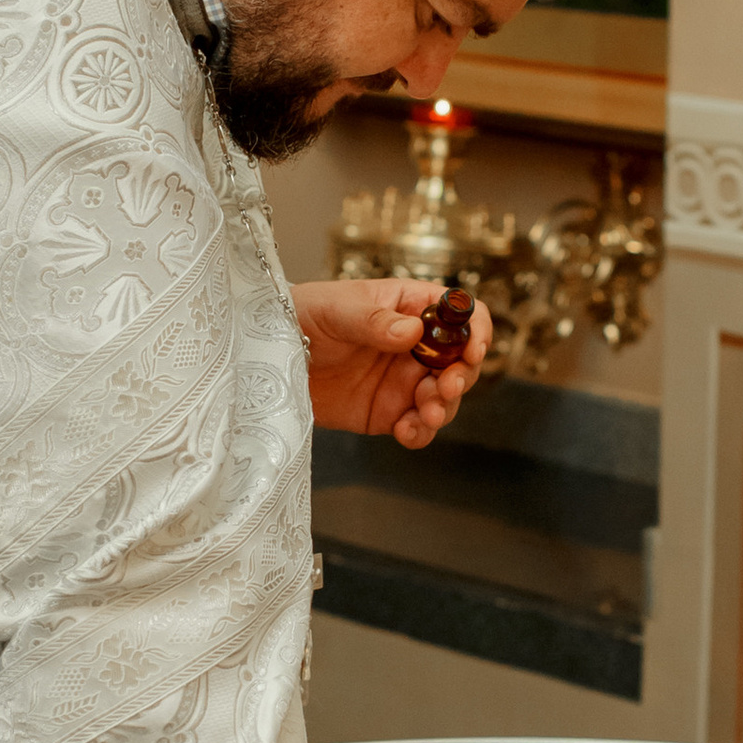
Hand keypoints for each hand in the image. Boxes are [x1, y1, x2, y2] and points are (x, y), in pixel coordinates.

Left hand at [292, 279, 492, 450]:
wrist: (267, 357)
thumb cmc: (302, 315)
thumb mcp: (337, 310)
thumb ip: (374, 321)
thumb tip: (413, 332)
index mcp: (409, 308)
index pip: (459, 314)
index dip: (475, 330)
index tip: (472, 351)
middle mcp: (414, 346)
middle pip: (460, 362)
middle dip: (462, 377)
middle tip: (445, 389)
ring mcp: (403, 381)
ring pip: (444, 398)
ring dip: (445, 408)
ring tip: (427, 414)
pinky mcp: (387, 413)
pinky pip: (417, 427)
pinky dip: (421, 433)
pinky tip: (407, 432)